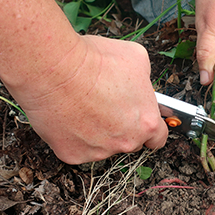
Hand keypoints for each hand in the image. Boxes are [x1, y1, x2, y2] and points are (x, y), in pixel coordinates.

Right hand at [4, 35, 167, 163]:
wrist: (56, 69)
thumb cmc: (95, 61)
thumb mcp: (136, 59)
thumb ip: (144, 80)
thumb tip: (140, 84)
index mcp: (147, 122)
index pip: (158, 137)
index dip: (150, 127)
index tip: (142, 122)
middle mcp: (126, 142)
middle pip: (129, 140)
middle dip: (121, 126)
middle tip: (105, 103)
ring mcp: (99, 152)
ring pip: (102, 145)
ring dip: (97, 131)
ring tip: (83, 104)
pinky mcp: (72, 155)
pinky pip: (77, 147)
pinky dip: (73, 135)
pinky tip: (68, 114)